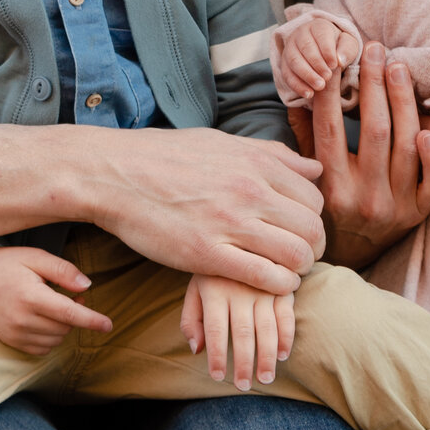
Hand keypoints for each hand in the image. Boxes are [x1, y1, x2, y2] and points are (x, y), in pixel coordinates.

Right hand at [0, 246, 112, 354]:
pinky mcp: (10, 341)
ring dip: (64, 325)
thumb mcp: (35, 256)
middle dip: (76, 314)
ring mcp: (14, 334)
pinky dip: (50, 336)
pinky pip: (43, 348)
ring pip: (56, 339)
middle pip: (65, 327)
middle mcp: (21, 319)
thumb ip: (63, 270)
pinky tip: (43, 318)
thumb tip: (87, 286)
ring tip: (55, 304)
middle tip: (72, 294)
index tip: (108, 325)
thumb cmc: (8, 264)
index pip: (68, 313)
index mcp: (30, 296)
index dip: (91, 320)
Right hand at [91, 126, 325, 292]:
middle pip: (311, 229)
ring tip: (285, 272)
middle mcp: (249, 191)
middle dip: (313, 248)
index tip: (300, 231)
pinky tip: (268, 283)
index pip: (314, 198)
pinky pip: (263, 277)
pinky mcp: (206, 254)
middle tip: (301, 257)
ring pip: (295, 255)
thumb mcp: (222, 143)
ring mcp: (229, 223)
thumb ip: (272, 155)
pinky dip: (276, 286)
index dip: (313, 219)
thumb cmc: (166, 156)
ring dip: (298, 270)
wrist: (115, 173)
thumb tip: (313, 168)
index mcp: (255, 163)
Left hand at [181, 272, 294, 388]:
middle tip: (243, 386)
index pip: (215, 329)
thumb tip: (196, 350)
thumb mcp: (195, 289)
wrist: (243, 239)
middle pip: (242, 332)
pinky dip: (286, 336)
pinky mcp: (282, 286)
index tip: (218, 377)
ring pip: (266, 327)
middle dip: (244, 362)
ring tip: (265, 378)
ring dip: (267, 356)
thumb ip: (191, 319)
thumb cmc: (214, 274)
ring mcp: (263, 287)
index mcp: (214, 289)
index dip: (217, 355)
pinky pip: (286, 315)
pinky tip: (282, 355)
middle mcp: (239, 288)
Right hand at [278, 14, 360, 97]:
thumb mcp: (348, 45)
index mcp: (318, 26)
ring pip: (294, 60)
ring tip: (320, 86)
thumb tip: (340, 61)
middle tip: (327, 78)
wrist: (325, 50)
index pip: (321, 35)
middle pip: (305, 47)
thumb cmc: (339, 46)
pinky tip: (308, 93)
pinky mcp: (284, 62)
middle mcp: (301, 33)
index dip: (327, 50)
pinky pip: (287, 73)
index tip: (334, 65)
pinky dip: (297, 85)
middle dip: (316, 64)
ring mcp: (290, 47)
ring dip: (306, 75)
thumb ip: (347, 50)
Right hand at [291, 41, 429, 269]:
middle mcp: (364, 197)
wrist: (350, 260)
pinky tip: (428, 126)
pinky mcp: (419, 213)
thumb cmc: (324, 212)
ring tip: (399, 67)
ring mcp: (395, 206)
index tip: (338, 59)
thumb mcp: (305, 179)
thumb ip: (302, 138)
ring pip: (405, 146)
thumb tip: (298, 92)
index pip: (331, 129)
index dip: (334, 91)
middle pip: (374, 130)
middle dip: (375, 84)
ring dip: (404, 102)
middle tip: (375, 49)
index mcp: (331, 187)